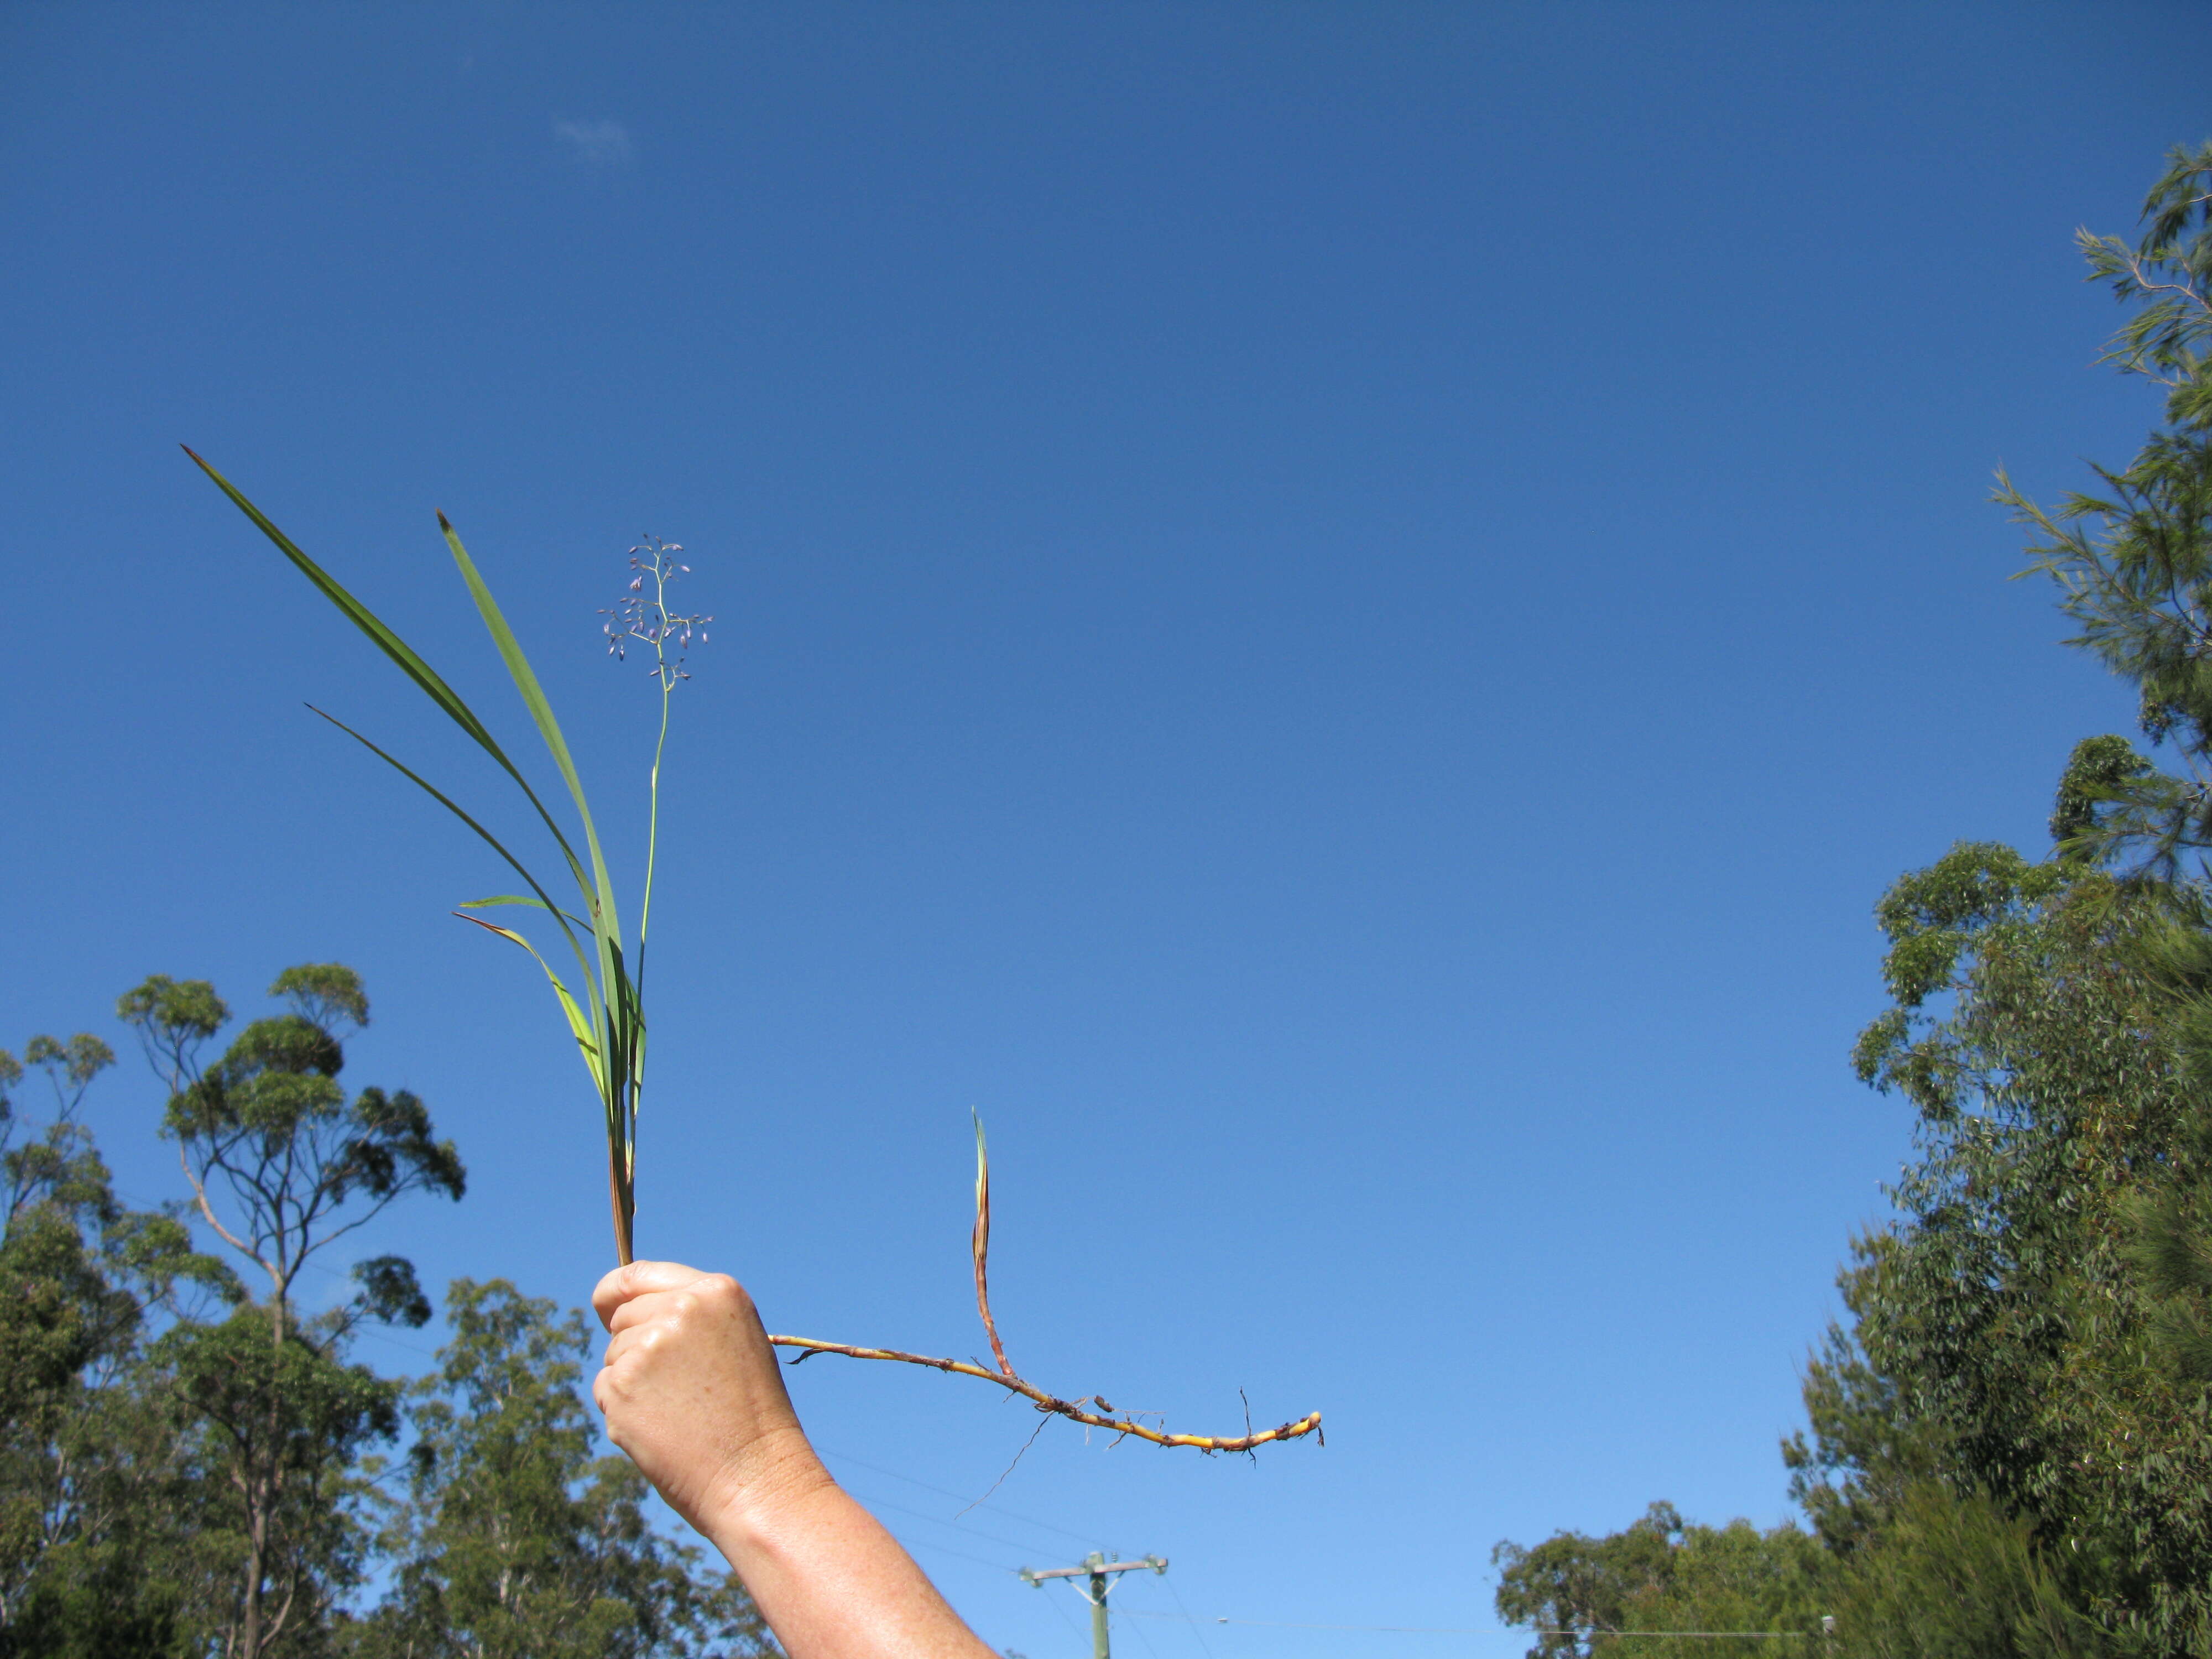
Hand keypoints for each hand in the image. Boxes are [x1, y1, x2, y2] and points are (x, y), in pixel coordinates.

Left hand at [592, 1260, 828, 1534]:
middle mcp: (680, 1310)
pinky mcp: (621, 1387)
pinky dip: (622, 1411)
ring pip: (613, 1357)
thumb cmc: (749, 1415)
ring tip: (679, 1411)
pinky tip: (661, 1429)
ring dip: (631, 1382)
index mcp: (716, 1291)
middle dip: (634, 1346)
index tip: (604, 1306)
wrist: (756, 1476)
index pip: (638, 1273)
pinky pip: (603, 1390)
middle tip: (679, 1388)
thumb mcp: (735, 1341)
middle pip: (623, 1318)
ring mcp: (648, 1347)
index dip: (615, 1292)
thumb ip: (688, 1317)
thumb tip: (616, 1312)